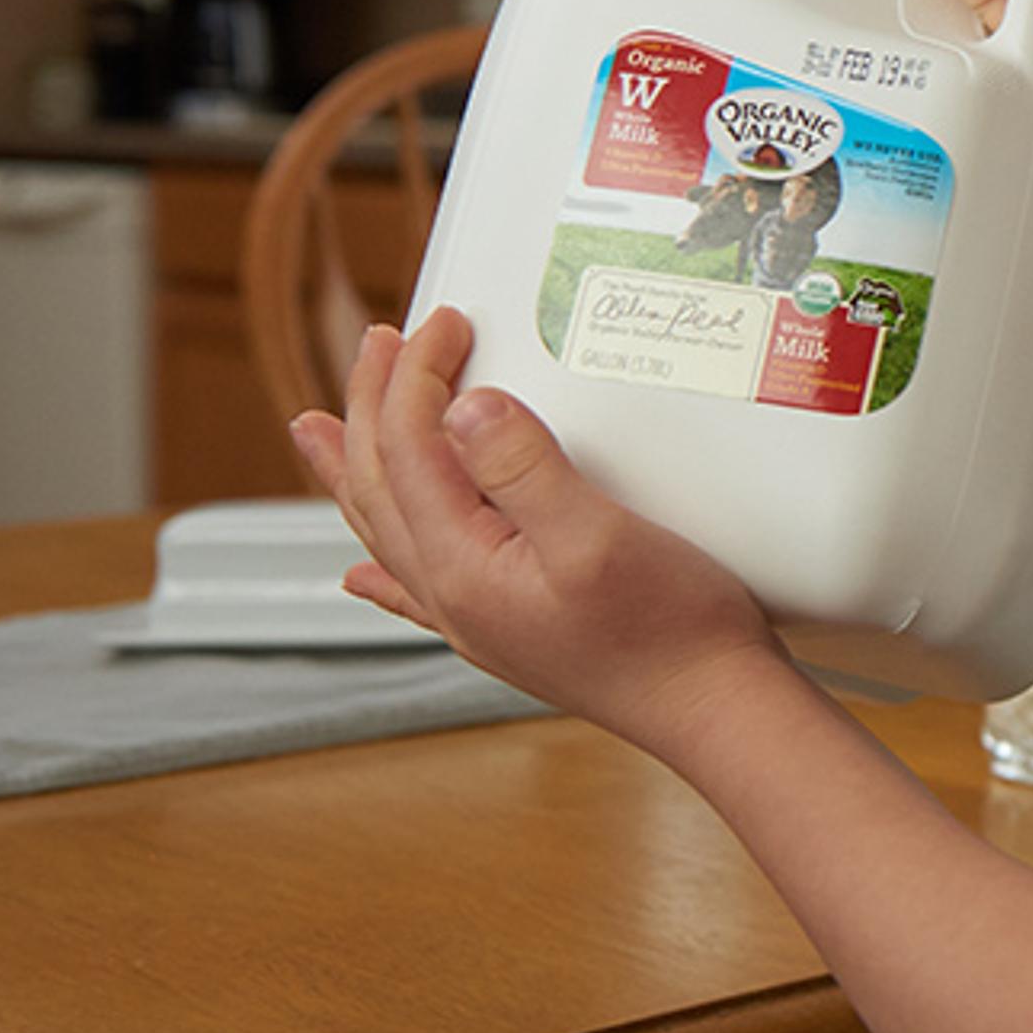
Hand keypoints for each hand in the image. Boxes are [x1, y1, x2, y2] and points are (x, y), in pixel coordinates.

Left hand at [287, 307, 787, 763]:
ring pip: (386, 530)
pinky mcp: (507, 630)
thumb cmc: (671, 631)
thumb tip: (462, 410)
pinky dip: (378, 568)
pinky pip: (412, 590)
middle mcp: (453, 597)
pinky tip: (361, 575)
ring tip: (317, 431)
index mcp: (463, 567)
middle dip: (371, 406)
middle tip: (377, 345)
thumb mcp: (599, 535)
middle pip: (381, 484)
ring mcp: (474, 619)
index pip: (410, 448)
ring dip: (351, 470)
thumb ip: (523, 469)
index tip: (445, 324)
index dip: (418, 376)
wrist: (714, 708)